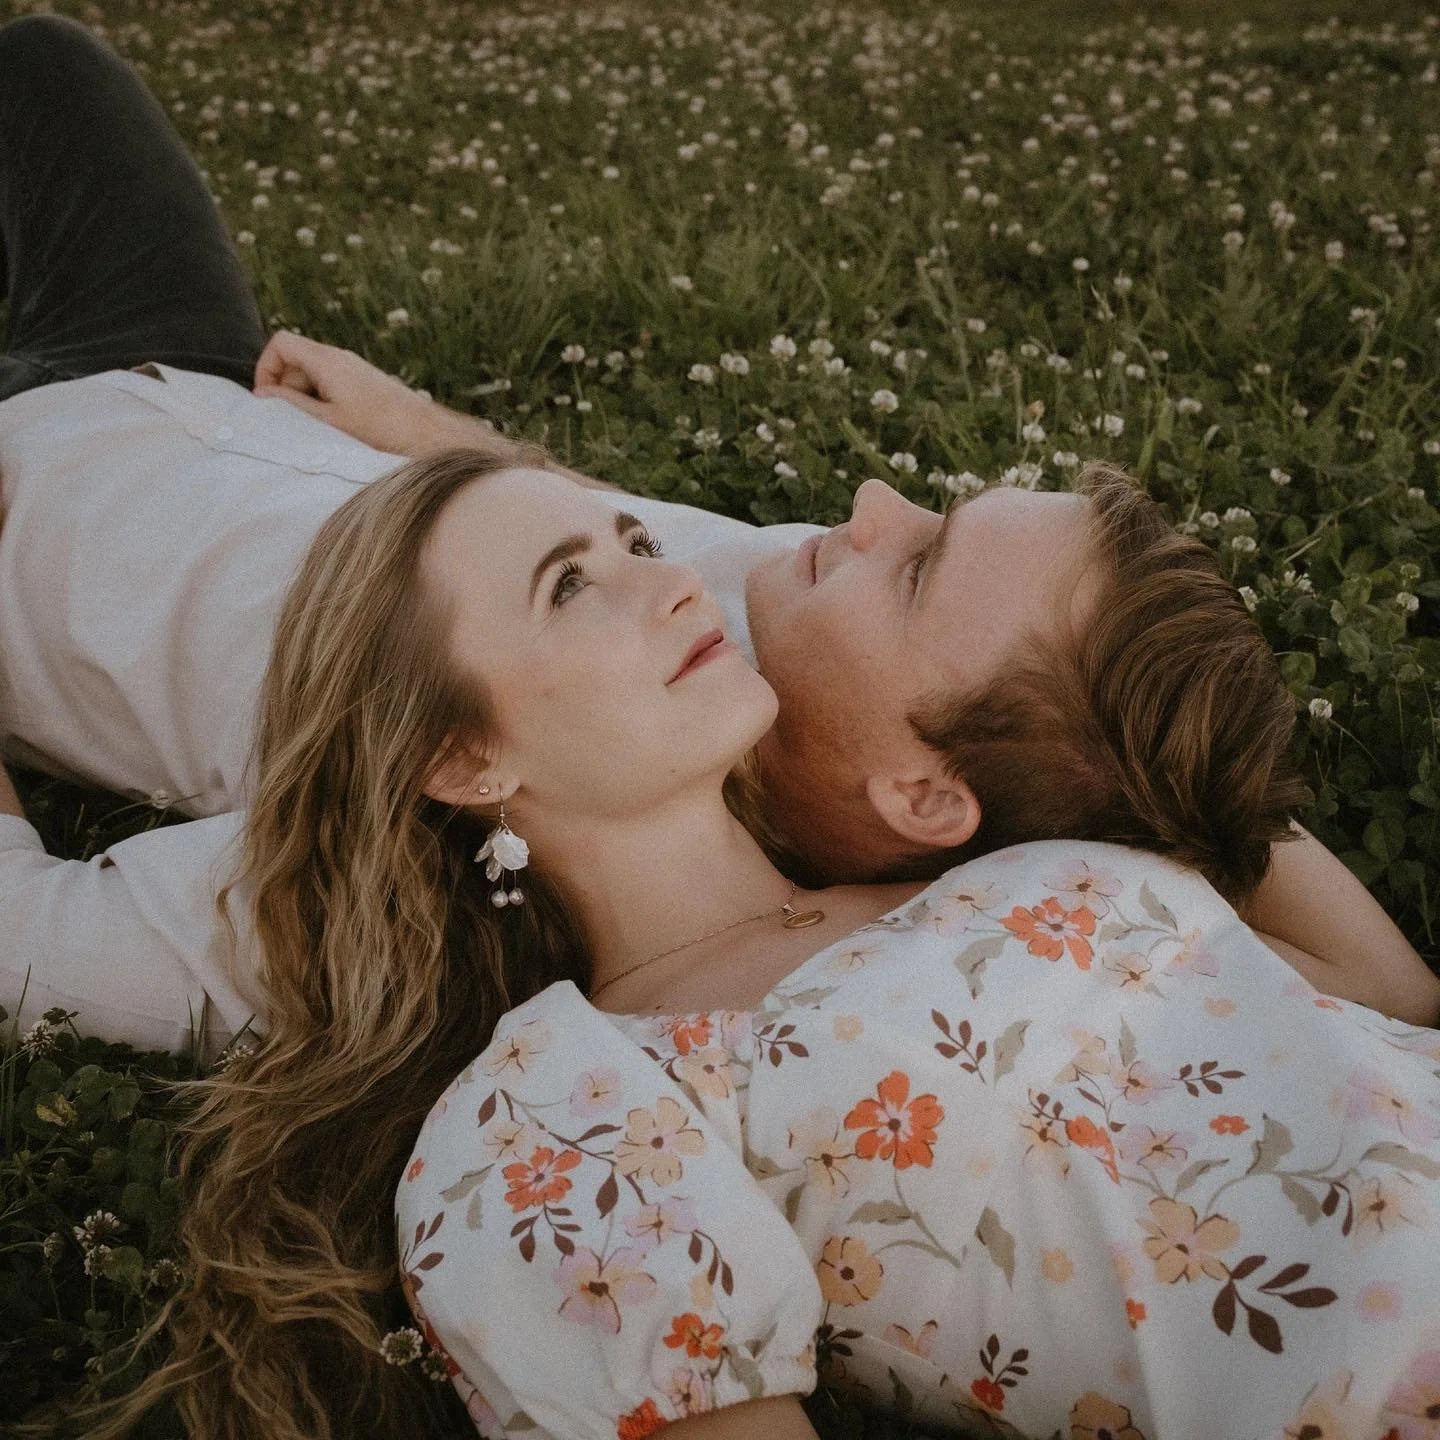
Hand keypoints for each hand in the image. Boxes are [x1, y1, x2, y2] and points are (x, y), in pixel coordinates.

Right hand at [253, 331, 489, 456]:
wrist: (428, 435)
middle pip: (296, 360)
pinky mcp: (365, 384)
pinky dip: (324, 403)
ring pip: (313, 376)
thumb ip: (292, 406)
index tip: (269, 400)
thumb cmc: (381, 430)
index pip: (281, 343)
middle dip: (286, 389)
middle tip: (293, 422)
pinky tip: (335, 429)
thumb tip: (262, 396)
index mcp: (328, 361)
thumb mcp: (328, 421)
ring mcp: (354, 370)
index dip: (266, 368)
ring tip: (316, 430)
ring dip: (305, 399)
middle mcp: (341, 359)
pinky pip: (332, 386)